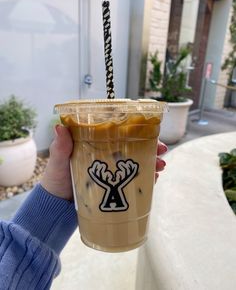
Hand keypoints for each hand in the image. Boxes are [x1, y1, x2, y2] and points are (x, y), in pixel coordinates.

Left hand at [41, 125, 167, 200]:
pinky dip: (146, 179)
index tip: (150, 132)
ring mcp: (113, 173)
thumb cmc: (57, 179)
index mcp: (97, 146)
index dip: (136, 132)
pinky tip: (154, 179)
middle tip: (162, 151)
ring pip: (138, 163)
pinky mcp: (115, 188)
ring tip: (161, 166)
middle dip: (151, 148)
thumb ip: (61, 147)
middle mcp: (107, 157)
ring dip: (152, 162)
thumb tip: (59, 127)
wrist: (57, 205)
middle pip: (134, 148)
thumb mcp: (59, 161)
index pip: (120, 134)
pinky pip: (134, 181)